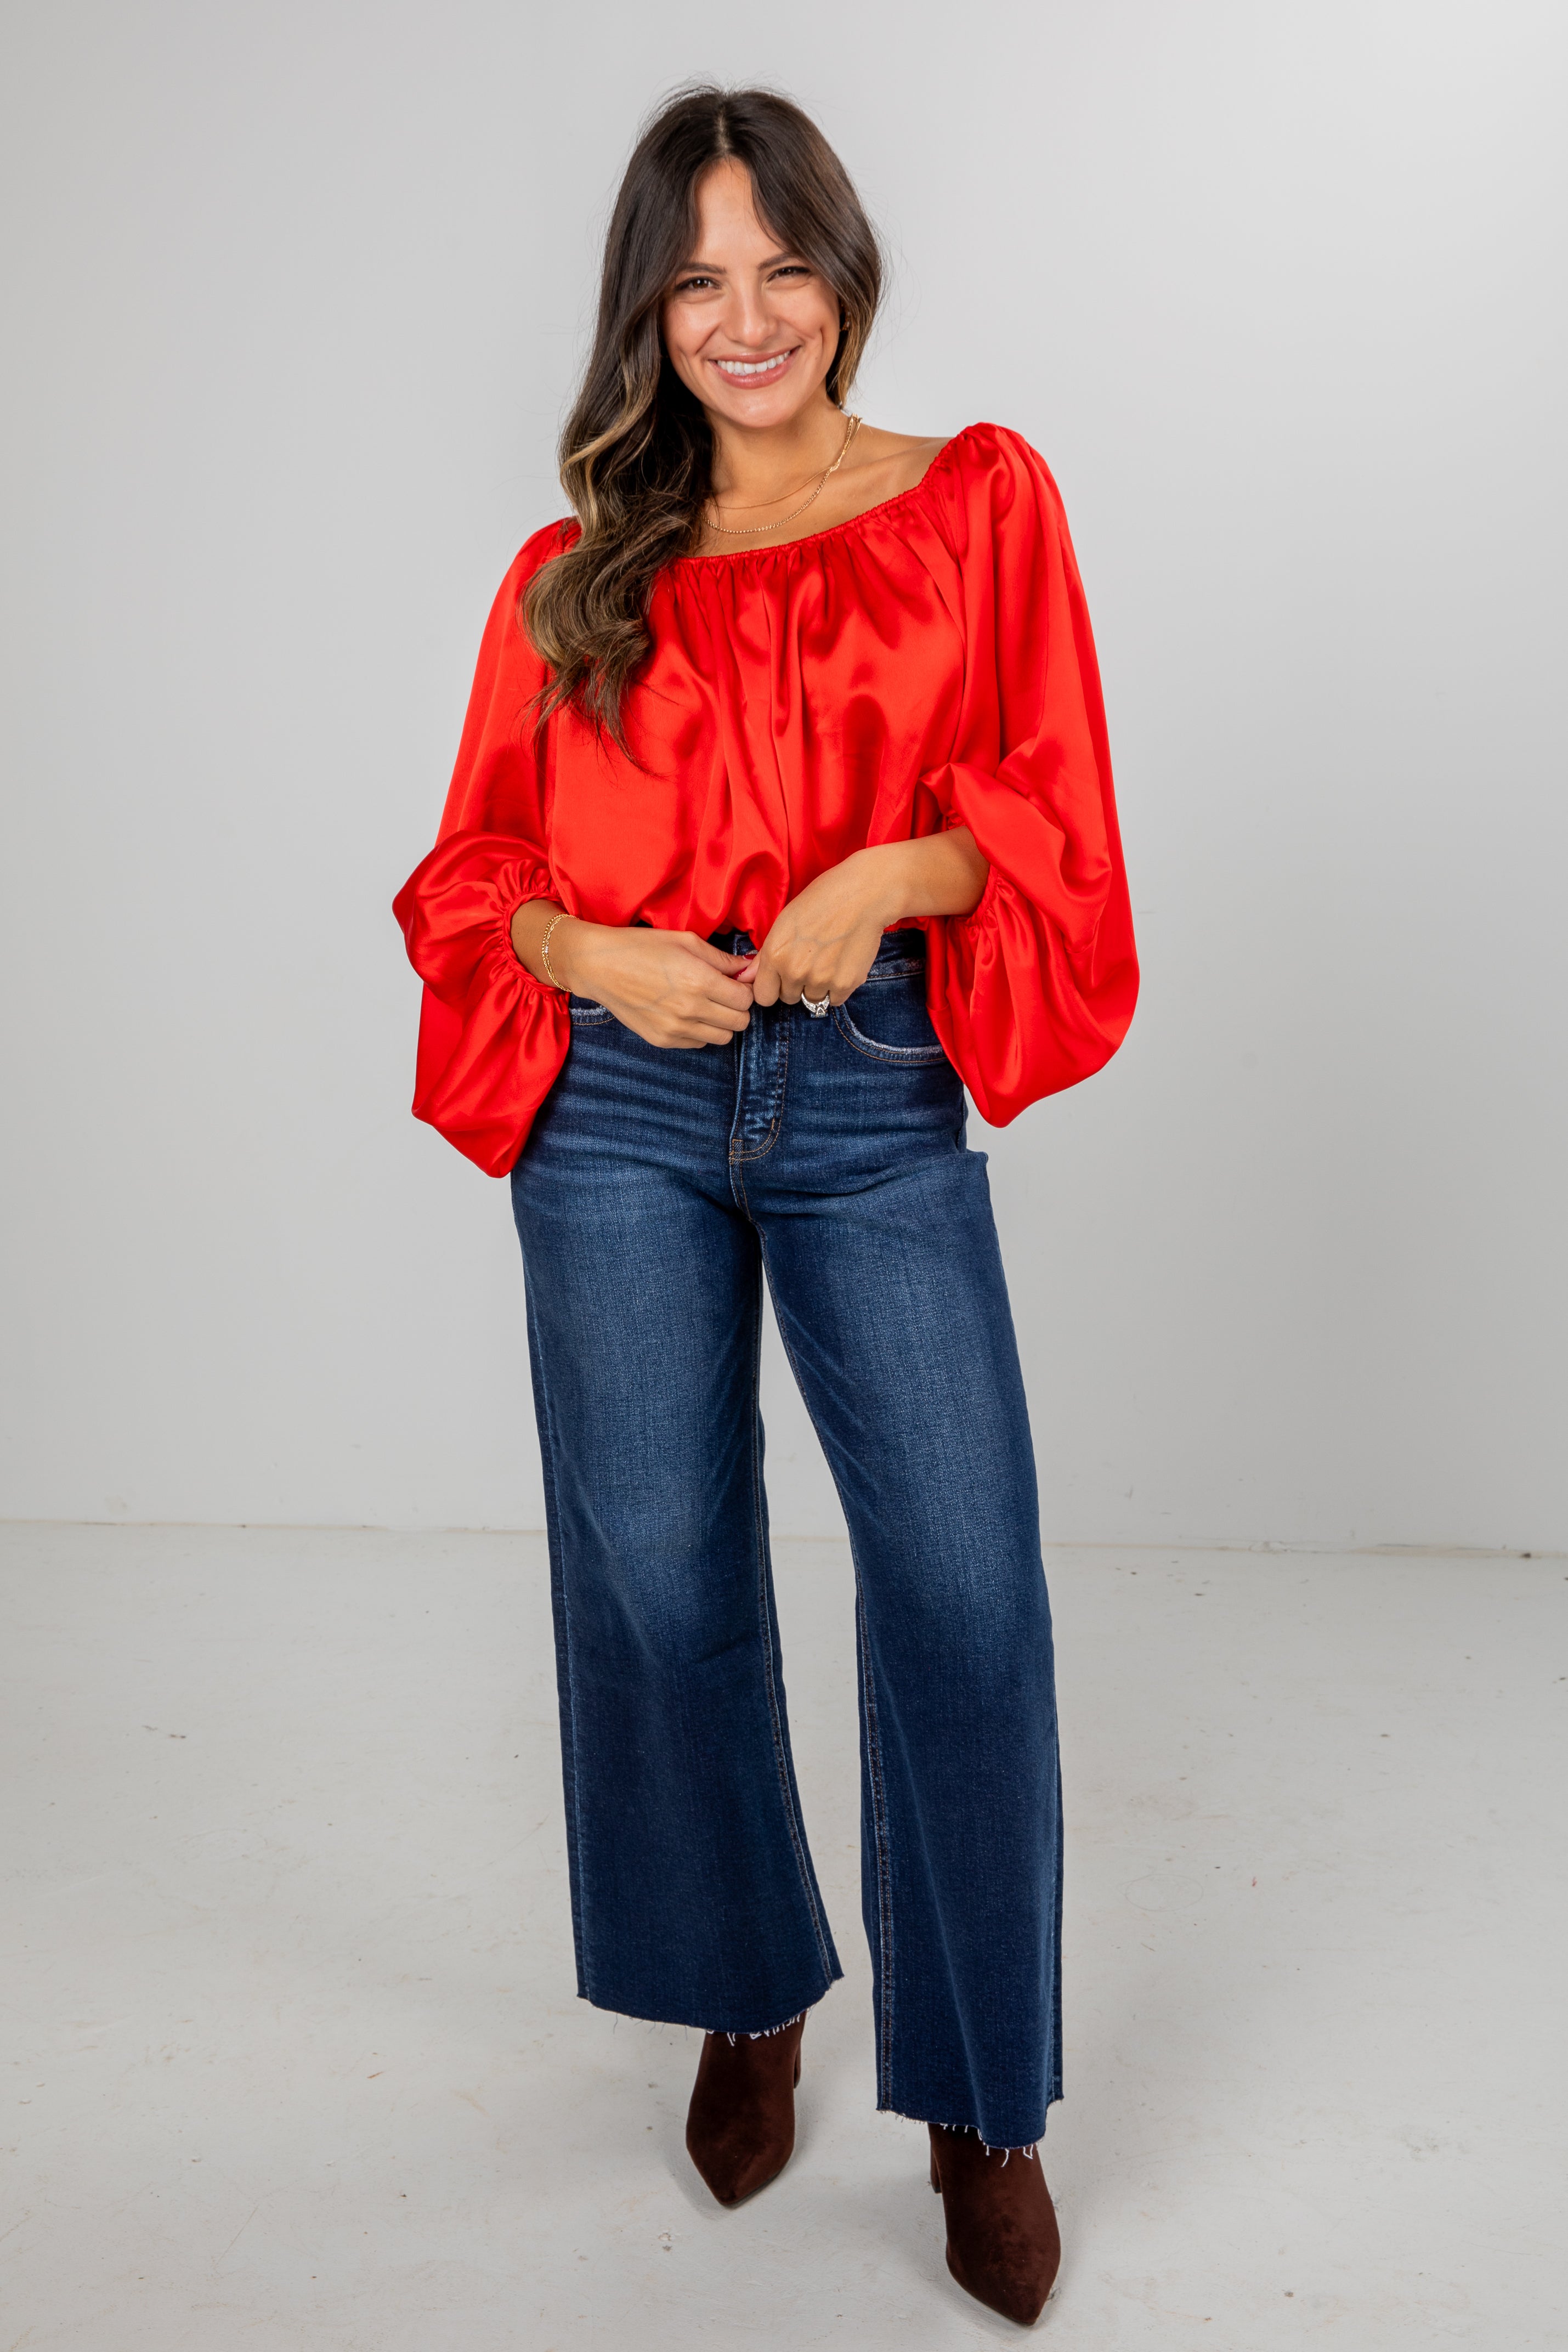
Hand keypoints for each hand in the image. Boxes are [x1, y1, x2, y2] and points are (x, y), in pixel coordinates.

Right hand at [512, 905, 753, 1047]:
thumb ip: (723, 959)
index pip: (746, 999)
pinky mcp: (662, 1040)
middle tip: (723, 993)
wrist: (598, 966)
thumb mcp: (686, 941)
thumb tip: (751, 967)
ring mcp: (676, 1029)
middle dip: (737, 1007)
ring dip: (721, 1023)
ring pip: (723, 1039)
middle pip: (740, 1023)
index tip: (735, 981)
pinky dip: (700, 1031)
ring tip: (705, 1004)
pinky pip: (698, 1044)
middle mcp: (691, 1009)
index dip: (745, 989)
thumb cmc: (642, 946)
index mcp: (700, 981)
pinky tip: (686, 1013)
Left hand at [743, 832, 989, 1005]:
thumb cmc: (828, 894)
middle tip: (811, 956)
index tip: (780, 972)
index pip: (762, 994)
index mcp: (777, 951)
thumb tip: (752, 977)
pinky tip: (845, 961)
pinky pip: (835, 1001)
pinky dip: (839, 987)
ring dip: (817, 987)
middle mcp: (798, 970)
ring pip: (811, 1002)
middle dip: (793, 984)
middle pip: (786, 1000)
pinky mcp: (850, 984)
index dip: (770, 984)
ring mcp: (824, 980)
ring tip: (829, 956)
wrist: (874, 886)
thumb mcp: (790, 915)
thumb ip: (771, 950)